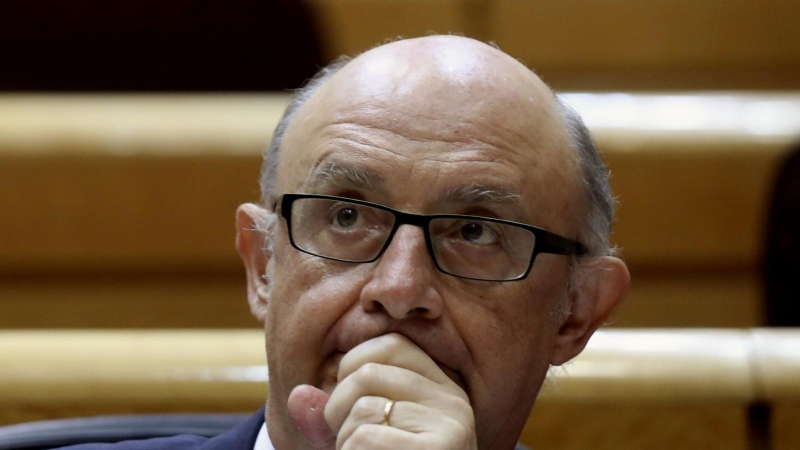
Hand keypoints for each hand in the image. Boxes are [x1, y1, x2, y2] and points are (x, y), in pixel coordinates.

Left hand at [288, 333, 476, 449]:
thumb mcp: (362, 442)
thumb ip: (331, 417)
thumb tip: (298, 395)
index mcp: (441, 391)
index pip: (392, 345)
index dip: (352, 364)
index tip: (345, 403)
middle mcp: (452, 403)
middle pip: (369, 370)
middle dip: (338, 407)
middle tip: (348, 442)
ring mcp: (449, 428)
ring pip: (362, 407)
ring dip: (344, 441)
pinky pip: (364, 439)